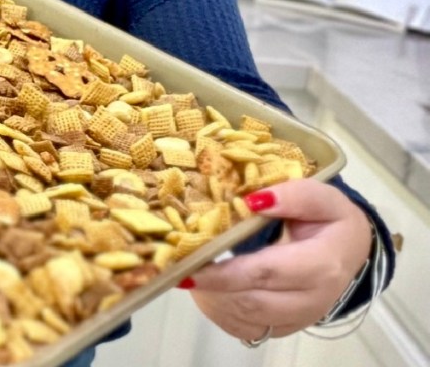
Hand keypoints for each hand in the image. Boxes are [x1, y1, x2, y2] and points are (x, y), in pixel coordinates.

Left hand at [181, 179, 371, 342]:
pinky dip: (219, 312)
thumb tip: (254, 200)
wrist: (349, 250)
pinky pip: (246, 329)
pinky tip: (203, 288)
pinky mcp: (285, 327)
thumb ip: (293, 195)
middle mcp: (311, 300)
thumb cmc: (329, 218)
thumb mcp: (322, 195)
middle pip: (251, 300)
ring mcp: (298, 318)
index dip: (225, 272)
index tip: (189, 265)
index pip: (265, 273)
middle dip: (209, 285)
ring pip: (245, 319)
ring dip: (210, 298)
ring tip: (184, 272)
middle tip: (174, 266)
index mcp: (320, 265)